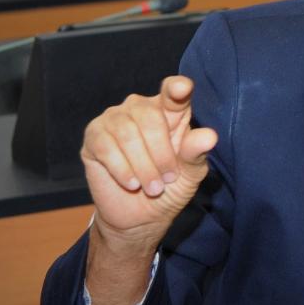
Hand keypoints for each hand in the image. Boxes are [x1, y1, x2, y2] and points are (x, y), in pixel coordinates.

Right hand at [81, 76, 217, 250]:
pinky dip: (122, 169)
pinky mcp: (93, 136)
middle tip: (168, 179)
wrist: (141, 215)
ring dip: (143, 166)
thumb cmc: (170, 186)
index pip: (174, 91)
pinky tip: (131, 184)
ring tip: (153, 187)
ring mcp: (114, 119)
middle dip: (161, 154)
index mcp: (171, 111)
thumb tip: (210, 136)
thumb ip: (196, 153)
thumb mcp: (190, 174)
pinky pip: (105, 147)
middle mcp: (141, 107)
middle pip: (150, 117)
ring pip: (127, 133)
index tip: (182, 89)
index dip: (178, 88)